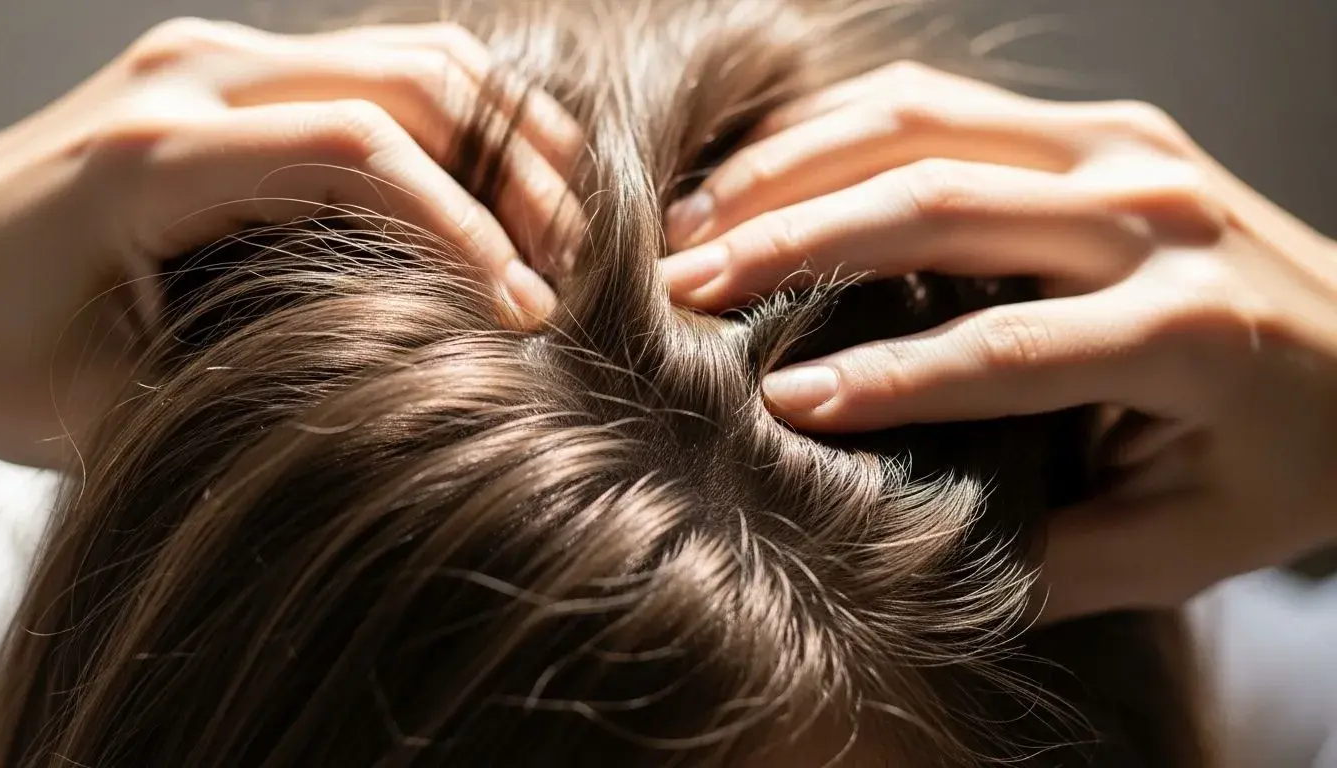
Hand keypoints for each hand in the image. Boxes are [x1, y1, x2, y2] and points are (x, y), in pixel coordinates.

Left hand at [0, 18, 579, 467]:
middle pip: (407, 80)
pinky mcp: (226, 74)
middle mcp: (191, 77)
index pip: (359, 151)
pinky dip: (457, 122)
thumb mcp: (103, 406)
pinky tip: (493, 193)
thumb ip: (249, 386)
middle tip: (569, 269)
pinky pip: (375, 67)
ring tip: (554, 229)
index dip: (466, 230)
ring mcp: (210, 60)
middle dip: (512, 175)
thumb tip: (400, 390)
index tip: (523, 312)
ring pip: (407, 57)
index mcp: (155, 153)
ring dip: (500, 135)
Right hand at [659, 62, 1336, 621]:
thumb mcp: (1188, 545)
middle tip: (686, 283)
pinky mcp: (1098, 122)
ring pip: (923, 122)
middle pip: (940, 205)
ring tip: (696, 218)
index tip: (777, 402)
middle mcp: (1154, 214)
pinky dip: (838, 127)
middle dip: (792, 242)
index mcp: (1189, 331)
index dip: (880, 379)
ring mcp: (1124, 145)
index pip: (1002, 350)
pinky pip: (940, 100)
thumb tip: (908, 557)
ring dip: (794, 166)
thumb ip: (1055, 561)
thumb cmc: (1281, 461)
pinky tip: (764, 170)